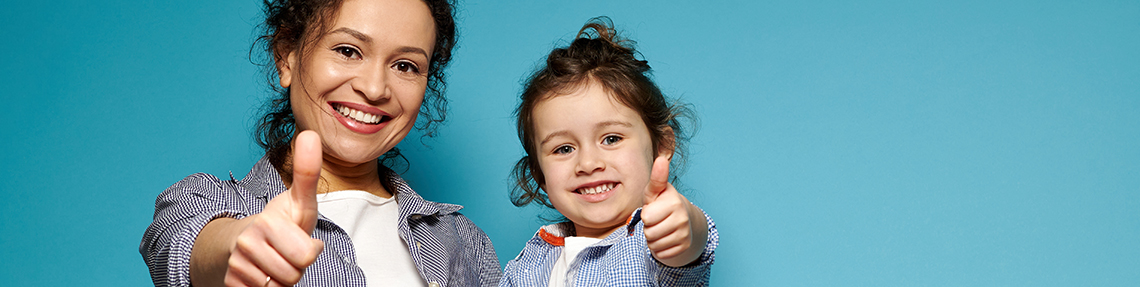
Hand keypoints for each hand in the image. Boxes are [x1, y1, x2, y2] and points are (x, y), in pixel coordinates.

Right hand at [224, 130, 324, 285]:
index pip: (307, 256)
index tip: (298, 238)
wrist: (238, 243)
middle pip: (294, 275)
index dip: (310, 251)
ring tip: (275, 261)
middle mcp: (246, 245)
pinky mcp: (230, 285)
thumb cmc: (278, 222)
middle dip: (296, 267)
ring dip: (282, 279)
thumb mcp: (298, 200)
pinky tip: (262, 274)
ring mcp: (236, 267)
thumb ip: (307, 173)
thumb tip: (311, 133)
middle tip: (287, 251)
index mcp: (265, 223)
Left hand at [641, 156, 708, 266]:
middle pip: (649, 232)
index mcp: (674, 201)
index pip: (646, 217)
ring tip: (660, 228)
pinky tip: (665, 238)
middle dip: (648, 228)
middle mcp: (683, 217)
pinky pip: (661, 253)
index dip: (646, 214)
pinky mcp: (685, 246)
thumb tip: (661, 159)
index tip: (654, 208)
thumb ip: (656, 177)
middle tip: (656, 220)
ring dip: (653, 239)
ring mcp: (685, 233)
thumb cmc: (662, 203)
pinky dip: (659, 248)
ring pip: (654, 244)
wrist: (683, 218)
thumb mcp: (656, 191)